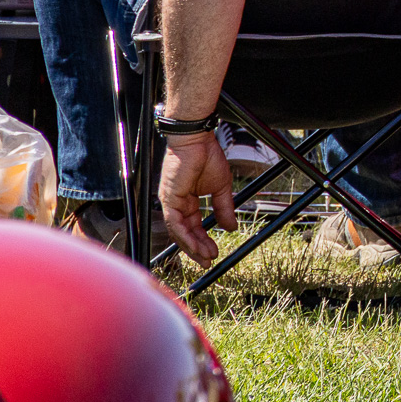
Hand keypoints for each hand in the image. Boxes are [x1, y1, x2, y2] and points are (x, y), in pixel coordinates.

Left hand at [159, 132, 236, 264]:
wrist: (198, 140)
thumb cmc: (207, 157)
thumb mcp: (221, 187)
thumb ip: (224, 208)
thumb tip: (231, 227)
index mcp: (188, 202)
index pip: (194, 227)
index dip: (204, 241)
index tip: (215, 253)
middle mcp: (177, 204)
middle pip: (185, 233)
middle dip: (197, 249)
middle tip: (208, 261)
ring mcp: (171, 202)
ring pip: (179, 232)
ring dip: (192, 246)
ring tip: (205, 256)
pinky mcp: (169, 199)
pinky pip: (175, 222)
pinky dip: (185, 235)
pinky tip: (195, 244)